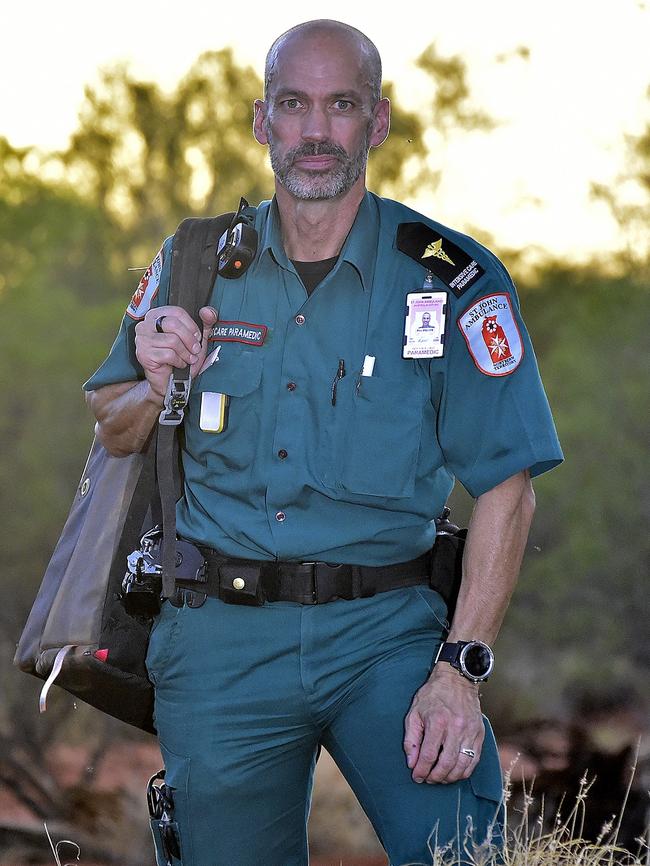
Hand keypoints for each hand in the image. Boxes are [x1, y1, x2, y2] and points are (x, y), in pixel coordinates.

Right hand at [135, 306, 217, 400]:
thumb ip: (205, 323)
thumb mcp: (196, 339)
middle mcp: (146, 325)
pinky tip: (179, 364)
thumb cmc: (182, 358)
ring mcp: (142, 340)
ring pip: (172, 340)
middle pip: (173, 324)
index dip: (191, 325)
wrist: (172, 382)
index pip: (176, 312)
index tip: (197, 336)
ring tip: (188, 359)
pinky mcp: (143, 354)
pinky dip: (179, 361)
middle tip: (195, 350)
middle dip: (189, 339)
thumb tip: (208, 312)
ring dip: (185, 353)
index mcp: (157, 316)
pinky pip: (168, 354)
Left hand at [403, 664, 483, 783]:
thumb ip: (411, 738)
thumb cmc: (432, 695)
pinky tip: (455, 773)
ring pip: (462, 766)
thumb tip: (411, 762)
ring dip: (450, 777)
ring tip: (440, 778)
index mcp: (437, 721)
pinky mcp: (479, 734)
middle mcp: (456, 728)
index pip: (429, 755)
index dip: (421, 770)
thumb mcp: (414, 712)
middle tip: (428, 780)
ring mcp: (470, 732)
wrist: (457, 680)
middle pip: (447, 764)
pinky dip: (464, 771)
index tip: (416, 776)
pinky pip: (474, 761)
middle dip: (435, 777)